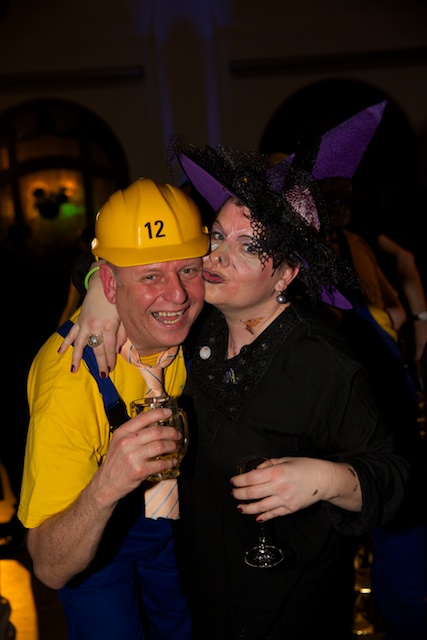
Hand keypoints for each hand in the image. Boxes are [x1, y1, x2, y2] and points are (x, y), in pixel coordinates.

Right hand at [58, 266, 124, 375]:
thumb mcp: (123, 316)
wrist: (103, 284)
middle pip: (97, 350)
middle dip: (99, 363)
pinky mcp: (80, 321)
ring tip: (73, 370)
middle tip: (102, 375)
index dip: (110, 360)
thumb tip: (117, 348)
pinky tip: (59, 351)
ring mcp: (85, 324)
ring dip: (76, 358)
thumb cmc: (116, 300)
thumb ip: (122, 333)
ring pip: (79, 345)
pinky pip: (71, 334)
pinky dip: (65, 343)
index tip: (110, 369)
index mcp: (108, 327)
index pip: (109, 348)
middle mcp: (95, 327)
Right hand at [94, 407, 179, 504]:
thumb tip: (154, 424)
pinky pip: (160, 463)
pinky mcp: (139, 470)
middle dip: (171, 432)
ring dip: (172, 446)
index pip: (143, 418)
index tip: (169, 412)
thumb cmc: (115, 462)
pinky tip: (172, 461)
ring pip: (160, 446)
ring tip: (175, 447)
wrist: (105, 483)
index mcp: (122, 432)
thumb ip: (133, 432)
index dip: (159, 413)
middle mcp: (127, 442)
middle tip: (176, 434)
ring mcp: (133, 456)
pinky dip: (169, 462)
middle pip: (156, 431)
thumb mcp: (118, 442)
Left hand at [230, 456, 360, 521]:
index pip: (251, 478)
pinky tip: (256, 516)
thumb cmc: (305, 466)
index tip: (233, 481)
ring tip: (240, 507)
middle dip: (239, 494)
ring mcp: (284, 500)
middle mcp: (278, 487)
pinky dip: (263, 516)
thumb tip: (255, 470)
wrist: (324, 479)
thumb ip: (268, 465)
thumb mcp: (284, 459)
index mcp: (276, 472)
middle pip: (252, 494)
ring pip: (260, 507)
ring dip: (247, 508)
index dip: (239, 481)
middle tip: (234, 493)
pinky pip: (273, 514)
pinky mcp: (290, 509)